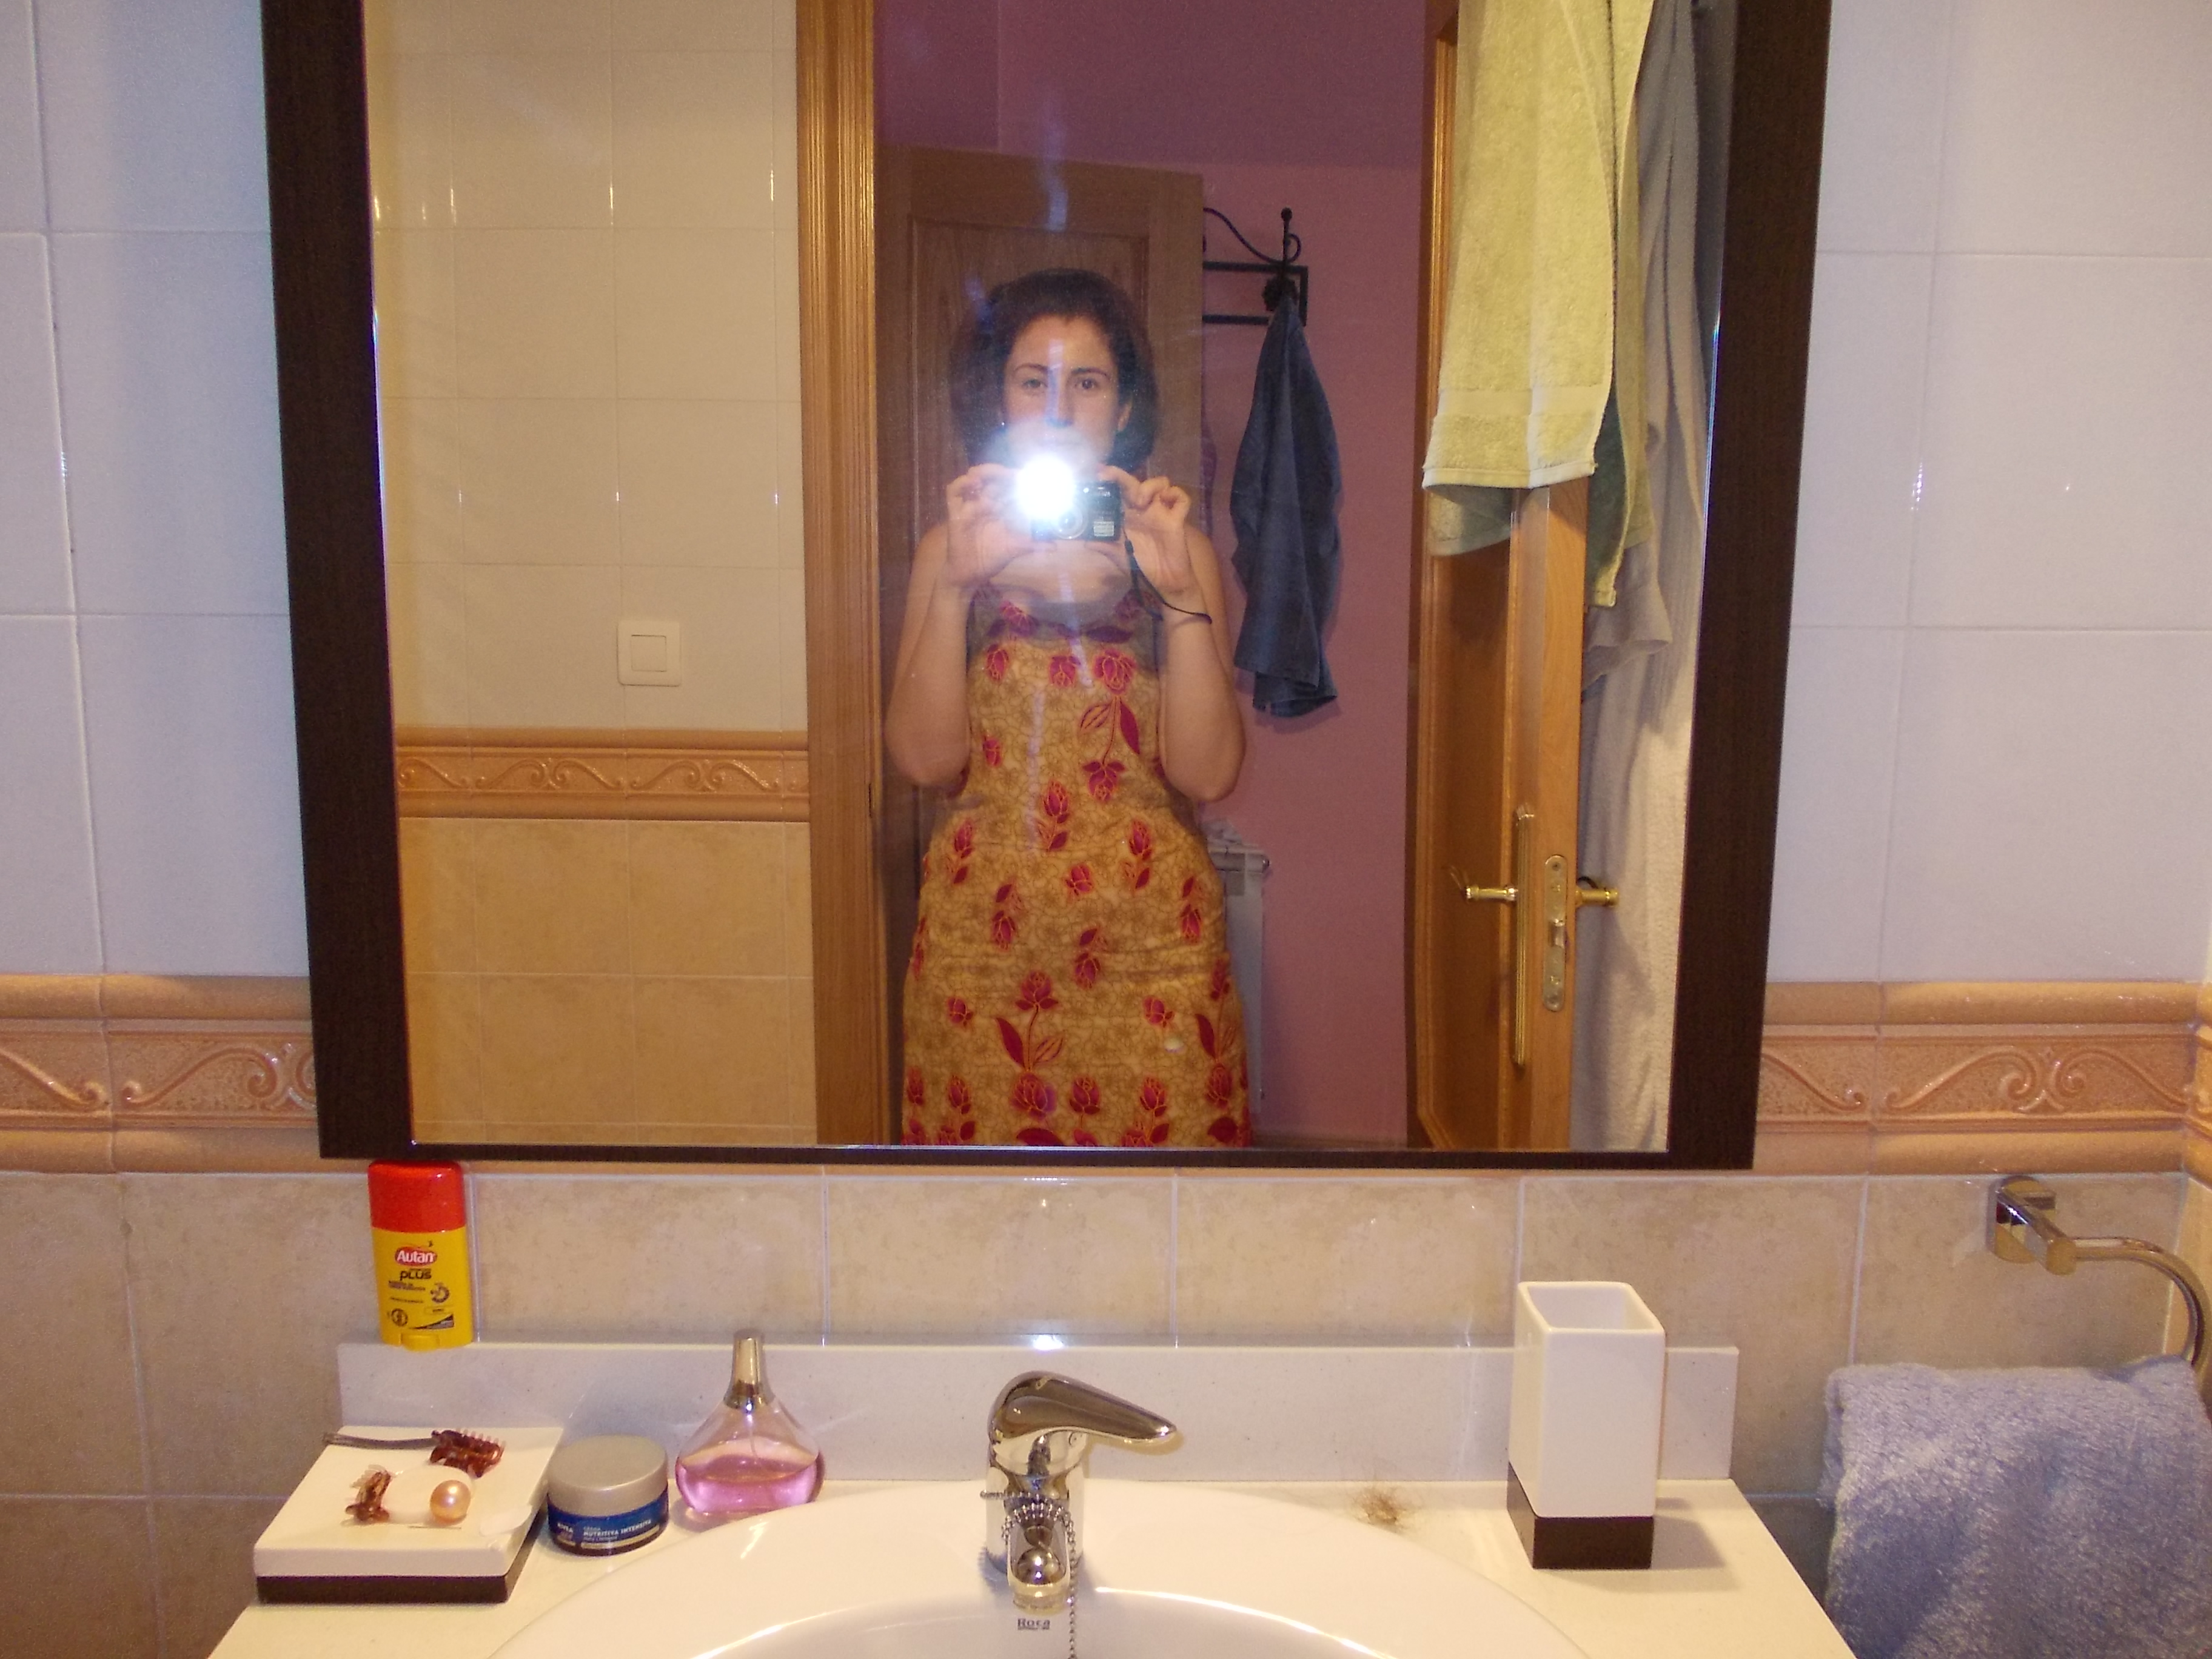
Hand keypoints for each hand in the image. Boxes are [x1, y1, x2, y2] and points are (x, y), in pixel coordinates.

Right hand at [940, 464, 1034, 590]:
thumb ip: (1033, 545)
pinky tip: (973, 482)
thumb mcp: (1014, 549)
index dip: (1017, 480)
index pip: (1008, 487)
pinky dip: (961, 484)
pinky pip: (953, 493)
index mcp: (999, 509)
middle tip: (1016, 474)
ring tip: (998, 473)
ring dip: (985, 472)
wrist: (970, 574)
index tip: (1031, 477)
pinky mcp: (955, 513)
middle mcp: (984, 503)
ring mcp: (969, 506)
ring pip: (973, 479)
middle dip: (1003, 472)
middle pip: (992, 479)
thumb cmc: (990, 558)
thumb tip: (1054, 546)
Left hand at [1101, 468, 1201, 610]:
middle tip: (1112, 478)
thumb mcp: (1119, 556)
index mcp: (1128, 516)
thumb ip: (1104, 546)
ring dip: (1150, 486)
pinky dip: (1175, 495)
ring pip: (1161, 483)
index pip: (1118, 491)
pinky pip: (1181, 498)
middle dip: (1122, 476)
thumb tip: (1086, 541)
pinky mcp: (1177, 519)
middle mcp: (1144, 510)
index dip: (1110, 479)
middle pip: (1135, 482)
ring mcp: (1161, 512)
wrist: (1165, 582)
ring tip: (1141, 501)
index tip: (1098, 473)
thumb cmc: (1143, 566)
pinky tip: (1165, 503)